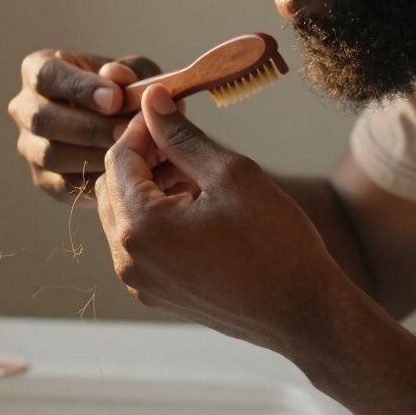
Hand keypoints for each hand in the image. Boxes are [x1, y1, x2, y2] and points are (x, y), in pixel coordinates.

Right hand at [7, 49, 161, 205]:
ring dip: (93, 155)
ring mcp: (30, 146)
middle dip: (88, 127)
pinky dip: (93, 180)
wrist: (127, 126)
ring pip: (50, 155)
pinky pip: (62, 184)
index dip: (79, 87)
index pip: (46, 75)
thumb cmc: (126, 90)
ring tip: (129, 152)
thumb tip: (114, 75)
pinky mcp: (43, 179)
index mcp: (39, 70)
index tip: (115, 99)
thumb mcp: (134, 73)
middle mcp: (25, 108)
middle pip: (42, 119)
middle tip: (126, 131)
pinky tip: (122, 172)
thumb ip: (127, 71)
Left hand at [96, 84, 345, 355]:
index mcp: (140, 227)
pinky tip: (196, 206)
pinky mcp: (156, 292)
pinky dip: (156, 217)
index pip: (118, 158)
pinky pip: (139, 243)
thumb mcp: (230, 174)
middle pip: (112, 187)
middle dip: (142, 157)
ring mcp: (140, 280)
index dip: (143, 127)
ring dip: (149, 187)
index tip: (171, 111)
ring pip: (123, 215)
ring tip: (195, 174)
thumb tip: (153, 102)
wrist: (303, 313)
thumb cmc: (275, 244)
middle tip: (182, 140)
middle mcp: (128, 259)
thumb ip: (182, 137)